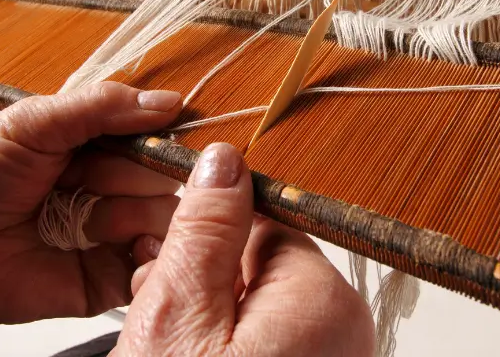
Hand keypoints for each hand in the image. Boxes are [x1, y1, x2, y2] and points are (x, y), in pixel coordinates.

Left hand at [0, 82, 183, 322]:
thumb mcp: (35, 123)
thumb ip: (103, 106)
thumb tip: (172, 102)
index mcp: (104, 146)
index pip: (157, 136)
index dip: (154, 139)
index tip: (143, 141)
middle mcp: (118, 186)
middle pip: (162, 176)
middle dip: (123, 178)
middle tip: (78, 182)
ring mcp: (118, 231)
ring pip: (163, 216)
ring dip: (121, 217)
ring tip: (77, 224)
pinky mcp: (114, 275)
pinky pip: (155, 264)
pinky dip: (145, 257)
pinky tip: (110, 250)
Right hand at [115, 143, 374, 356]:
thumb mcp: (177, 317)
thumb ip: (205, 232)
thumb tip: (224, 161)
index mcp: (323, 300)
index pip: (266, 223)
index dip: (210, 231)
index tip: (172, 247)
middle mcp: (340, 327)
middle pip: (258, 262)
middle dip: (204, 277)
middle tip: (159, 308)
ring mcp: (326, 354)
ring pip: (252, 302)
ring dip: (206, 312)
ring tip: (166, 342)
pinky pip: (262, 335)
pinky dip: (223, 339)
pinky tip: (188, 351)